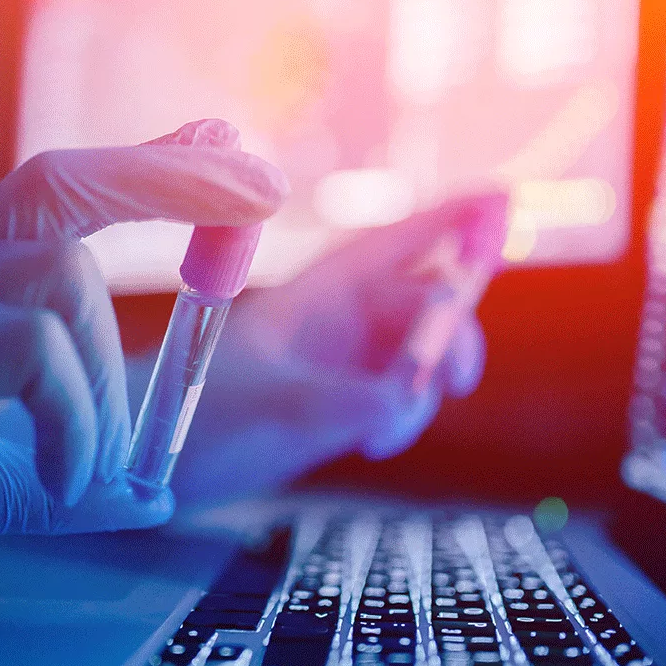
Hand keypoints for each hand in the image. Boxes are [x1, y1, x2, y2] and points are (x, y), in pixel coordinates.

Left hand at [166, 193, 506, 503]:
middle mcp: (337, 320)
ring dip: (425, 386)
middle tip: (452, 377)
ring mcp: (343, 361)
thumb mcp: (270, 404)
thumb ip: (338, 399)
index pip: (394, 244)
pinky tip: (375, 441)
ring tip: (386, 429)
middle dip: (448, 334)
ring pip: (419, 354)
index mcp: (317, 294)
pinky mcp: (343, 402)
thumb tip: (403, 398)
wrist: (162, 463)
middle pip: (423, 302)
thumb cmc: (201, 416)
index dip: (449, 220)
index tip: (502, 201)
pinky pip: (400, 396)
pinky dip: (405, 415)